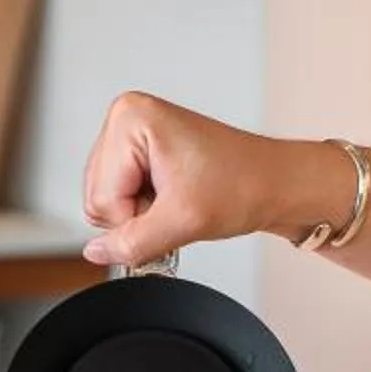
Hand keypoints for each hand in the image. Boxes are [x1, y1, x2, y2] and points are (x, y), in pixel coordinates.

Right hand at [80, 93, 344, 269]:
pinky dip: (146, 208)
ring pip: (107, 201)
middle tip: (177, 207)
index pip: (102, 198)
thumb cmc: (244, 185)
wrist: (276, 183)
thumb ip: (132, 243)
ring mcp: (132, 133)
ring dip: (141, 214)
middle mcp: (126, 118)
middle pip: (98, 197)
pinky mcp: (139, 150)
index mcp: (131, 118)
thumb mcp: (183, 222)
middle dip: (136, 215)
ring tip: (178, 200)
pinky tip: (175, 197)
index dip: (136, 219)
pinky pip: (121, 196)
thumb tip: (94, 253)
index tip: (174, 209)